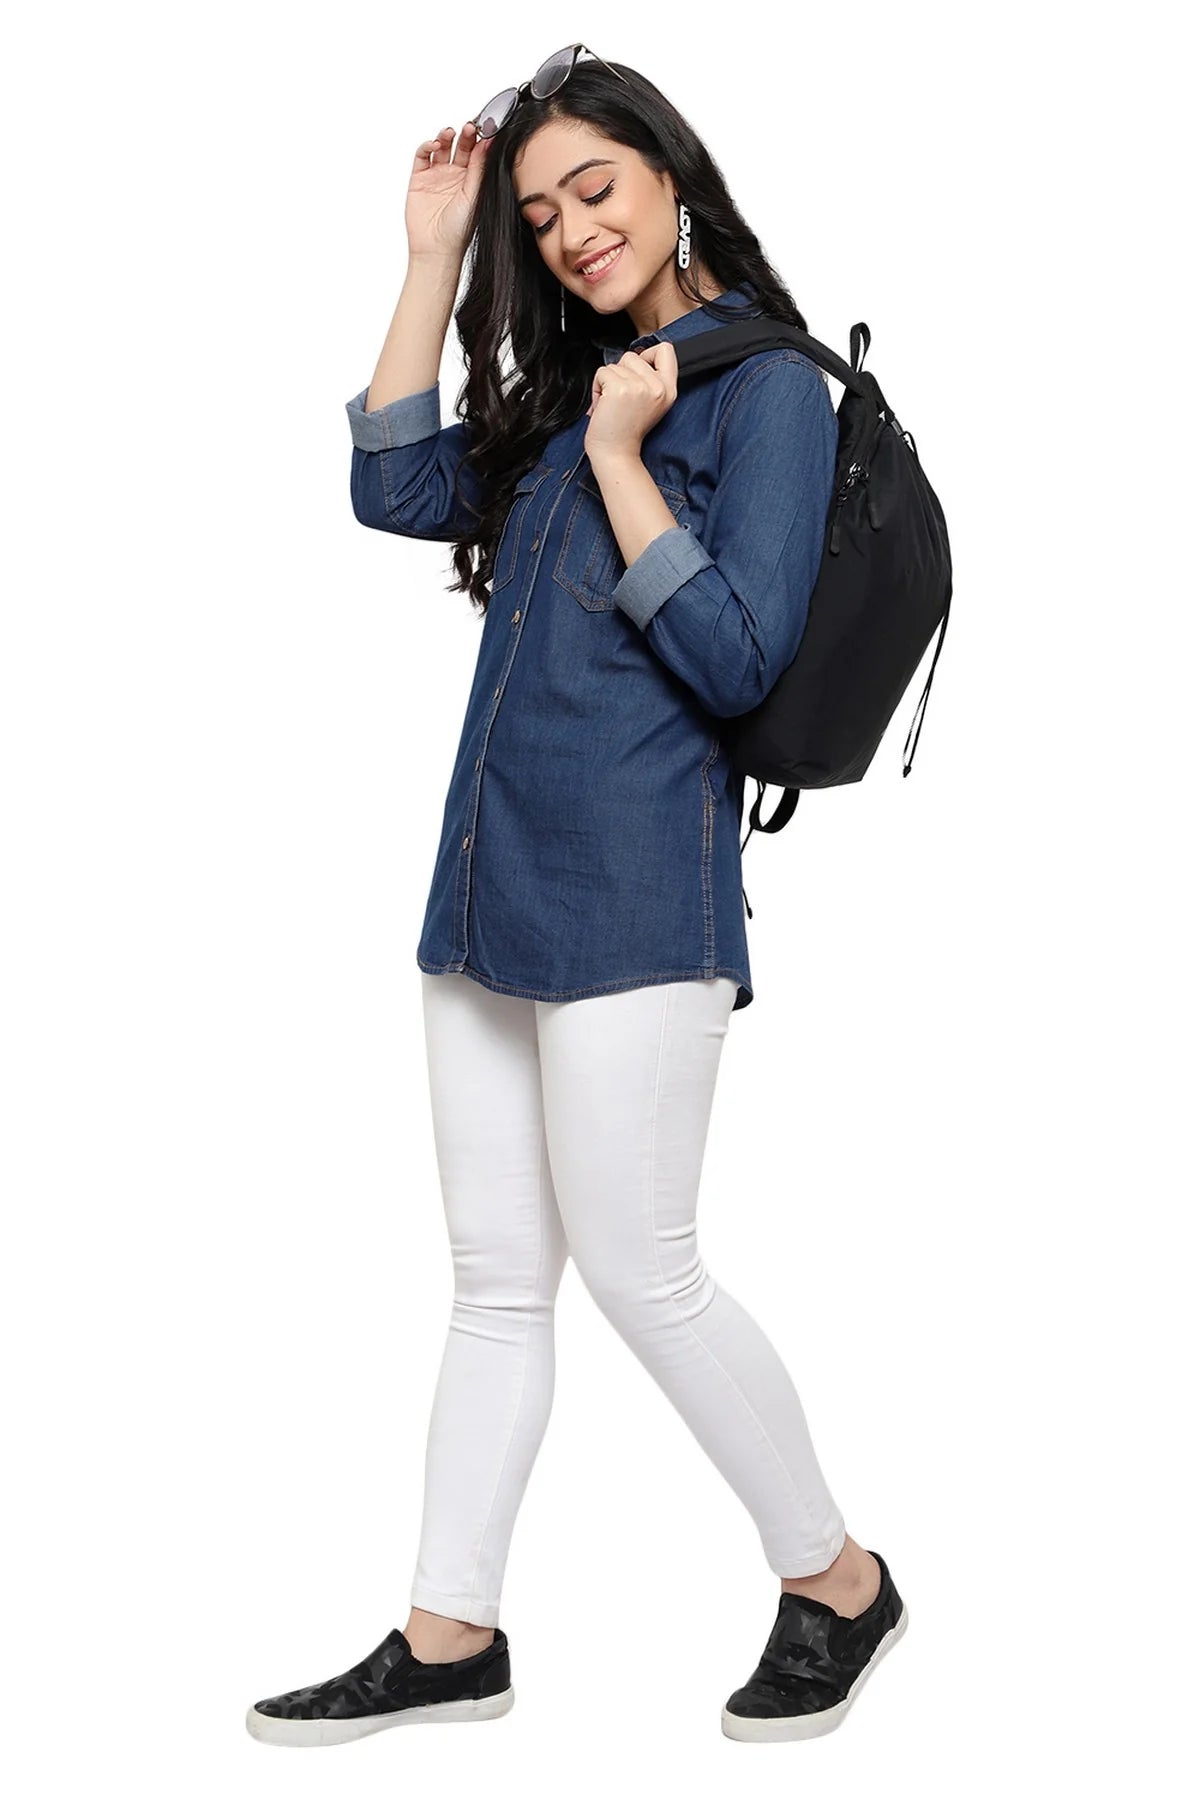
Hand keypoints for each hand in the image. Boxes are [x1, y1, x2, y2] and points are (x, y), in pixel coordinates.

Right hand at [405, 121, 492, 263]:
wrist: (436, 249)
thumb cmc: (459, 230)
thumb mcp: (474, 195)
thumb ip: (479, 168)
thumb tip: (488, 142)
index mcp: (472, 180)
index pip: (477, 152)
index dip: (480, 138)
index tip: (485, 127)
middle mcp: (455, 175)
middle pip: (460, 146)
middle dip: (465, 134)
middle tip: (469, 126)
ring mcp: (437, 176)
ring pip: (441, 147)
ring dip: (445, 136)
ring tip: (449, 134)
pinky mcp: (419, 179)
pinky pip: (422, 156)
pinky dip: (426, 146)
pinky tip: (434, 145)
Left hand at [584, 342, 677, 462]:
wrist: (616, 454)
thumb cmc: (626, 432)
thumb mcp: (651, 403)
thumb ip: (649, 379)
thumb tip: (636, 357)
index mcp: (668, 390)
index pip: (666, 350)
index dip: (648, 354)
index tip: (638, 372)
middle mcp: (657, 387)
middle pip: (632, 355)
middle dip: (620, 373)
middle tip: (620, 398)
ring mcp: (639, 387)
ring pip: (614, 364)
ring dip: (607, 383)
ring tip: (612, 404)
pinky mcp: (619, 389)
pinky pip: (602, 373)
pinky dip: (597, 388)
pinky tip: (603, 406)